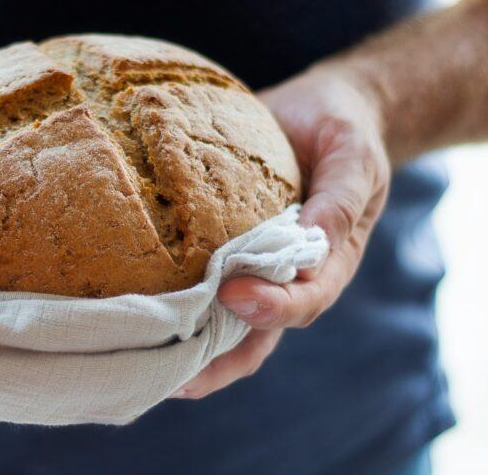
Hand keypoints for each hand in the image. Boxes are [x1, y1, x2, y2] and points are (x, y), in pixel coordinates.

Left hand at [171, 68, 390, 398]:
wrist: (322, 111)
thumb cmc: (343, 132)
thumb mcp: (355, 157)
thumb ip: (340, 198)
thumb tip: (314, 239)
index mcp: (330, 262)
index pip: (304, 301)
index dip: (271, 307)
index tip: (232, 294)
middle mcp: (287, 276)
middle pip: (255, 336)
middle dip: (215, 363)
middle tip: (170, 376)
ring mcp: (251, 267)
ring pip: (219, 324)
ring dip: (185, 349)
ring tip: (138, 363)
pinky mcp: (221, 246)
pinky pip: (196, 283)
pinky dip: (170, 303)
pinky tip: (133, 313)